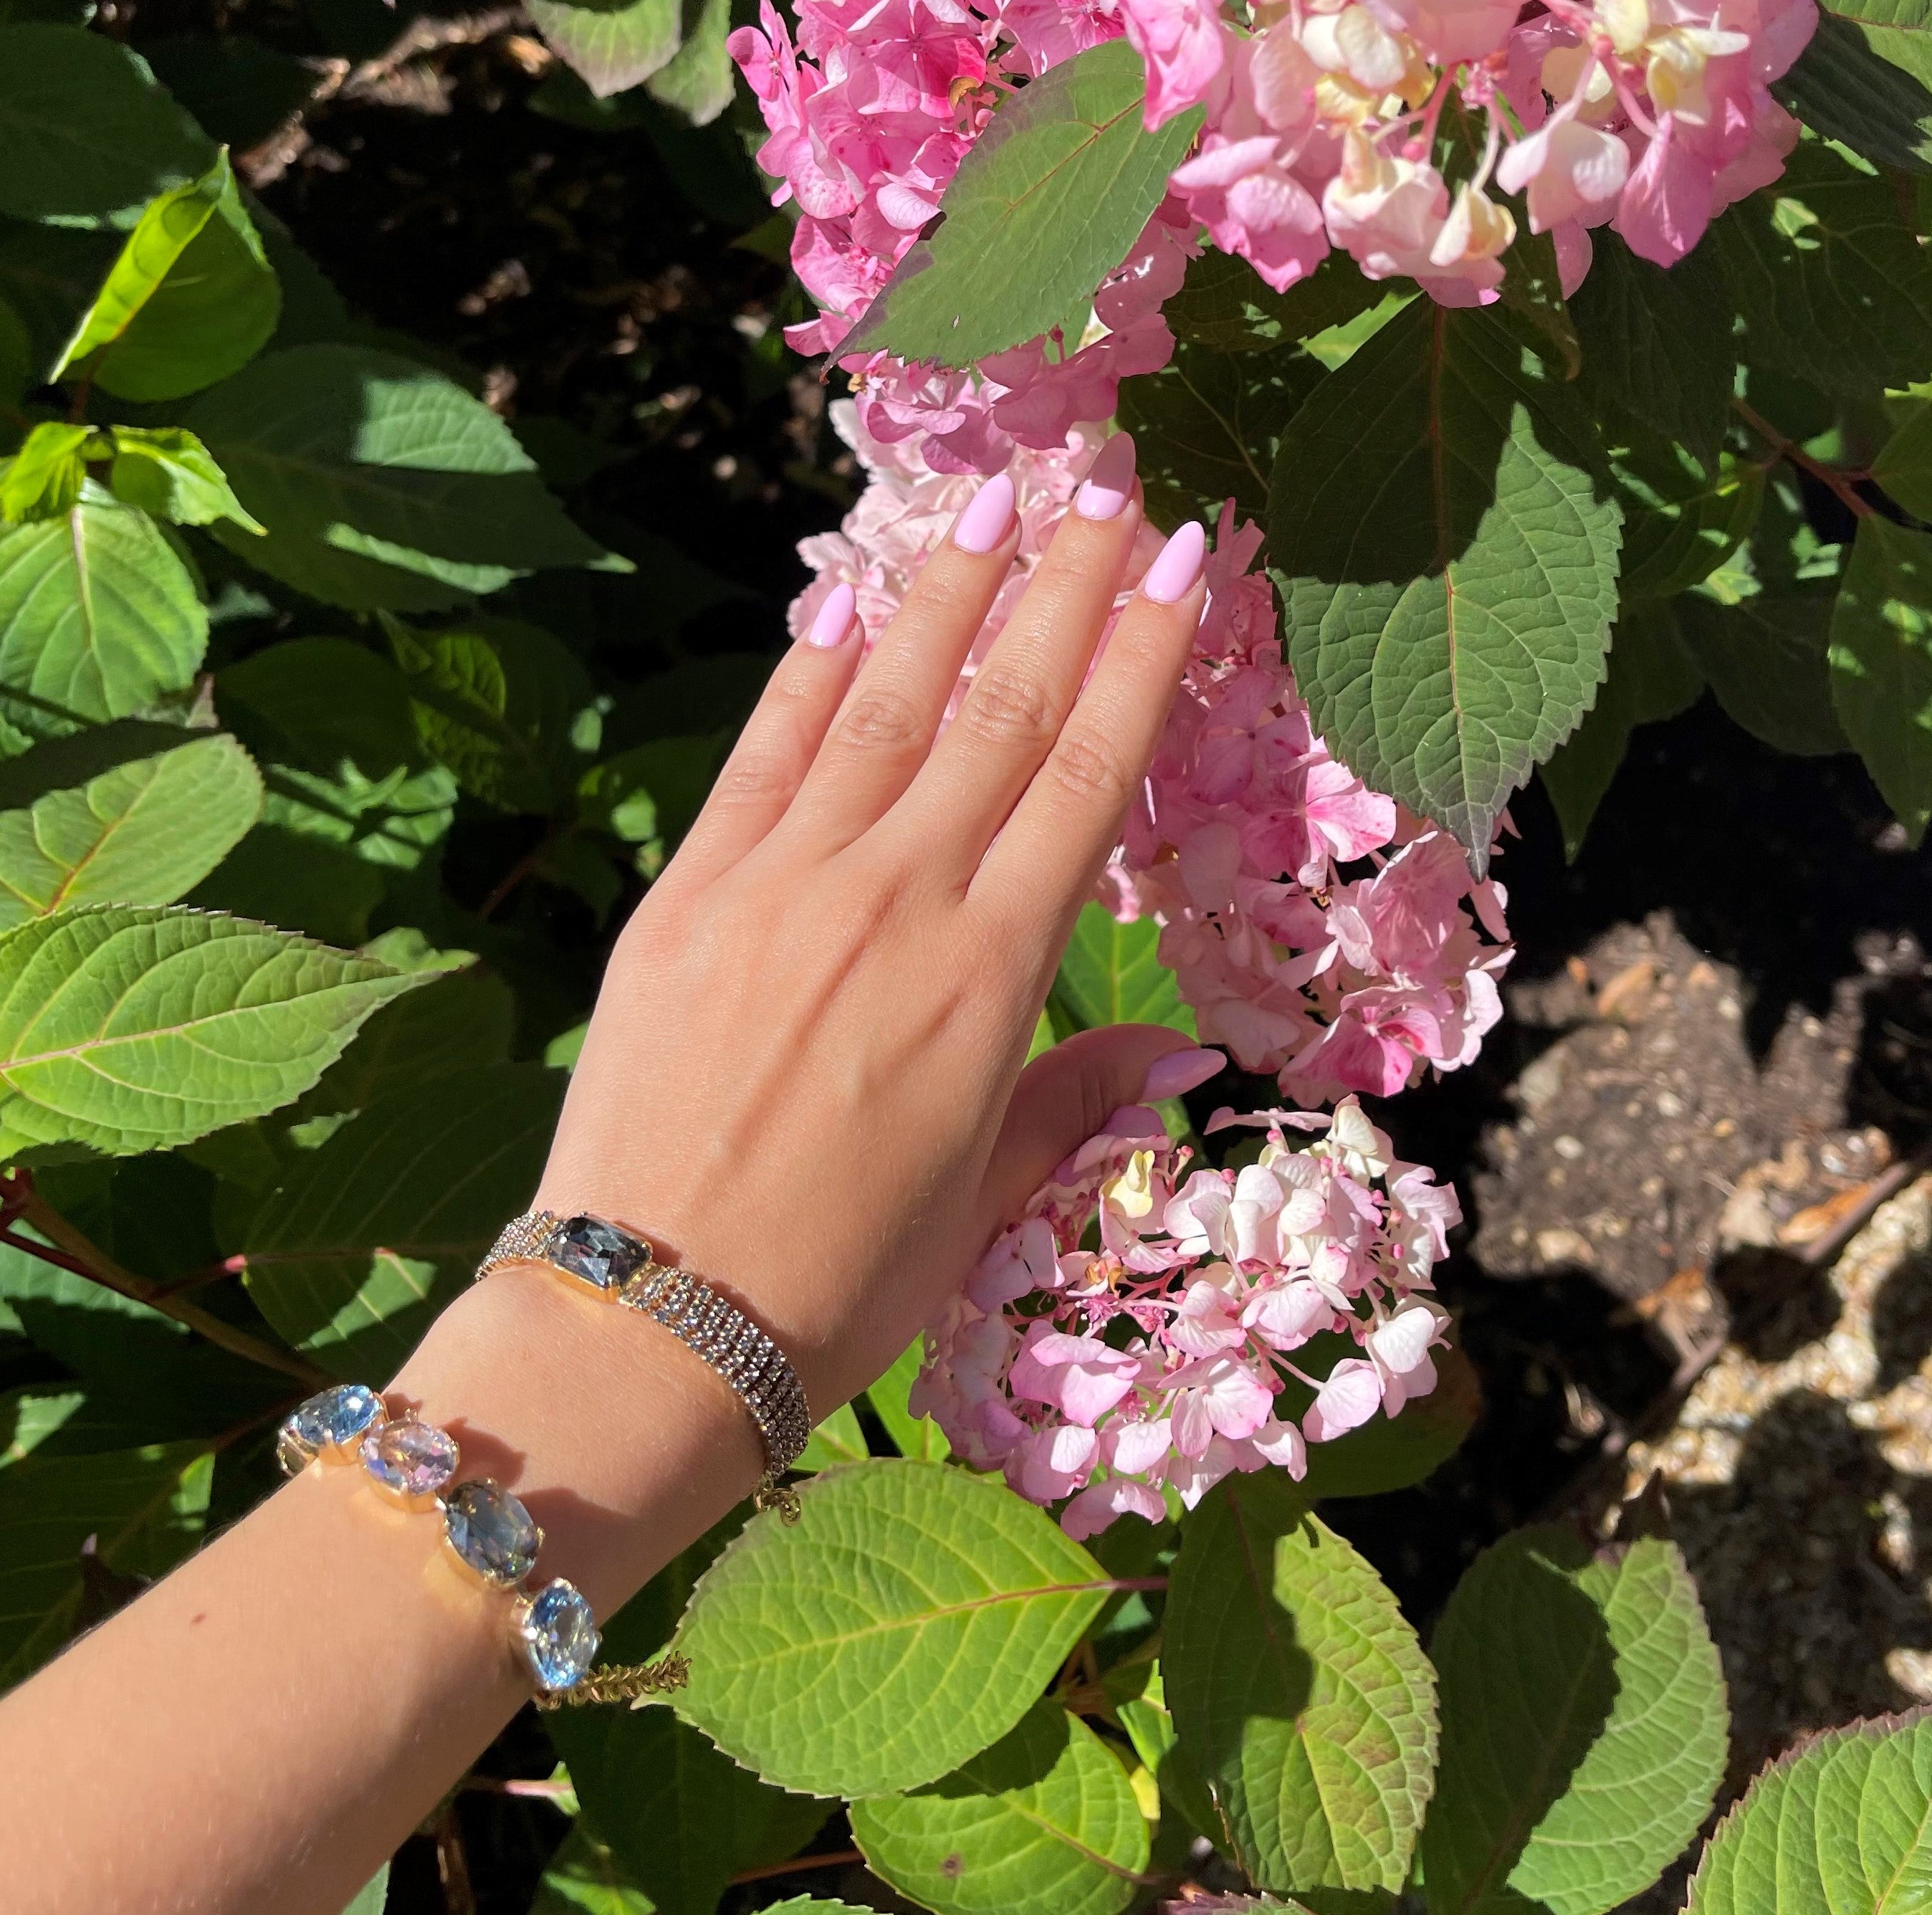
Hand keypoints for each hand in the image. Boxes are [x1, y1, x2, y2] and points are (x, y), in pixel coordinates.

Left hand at [536, 441, 1219, 1416]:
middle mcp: (896, 901)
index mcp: (991, 978)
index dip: (1145, 656)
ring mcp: (783, 884)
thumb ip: (1071, 1101)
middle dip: (1065, 584)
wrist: (650, 1323)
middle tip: (1108, 476)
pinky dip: (808, 674)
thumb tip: (1176, 1057)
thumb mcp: (981, 1201)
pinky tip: (844, 605)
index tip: (1184, 557)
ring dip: (945, 594)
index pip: (1089, 776)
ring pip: (885, 704)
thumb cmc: (839, 1285)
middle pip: (1002, 710)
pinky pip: (764, 756)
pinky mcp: (689, 895)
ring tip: (994, 499)